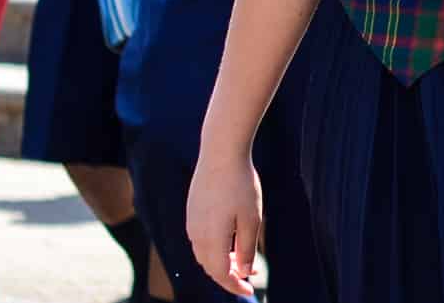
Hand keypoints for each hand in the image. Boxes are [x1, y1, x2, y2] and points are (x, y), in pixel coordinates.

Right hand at [187, 147, 261, 297]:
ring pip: (204, 254)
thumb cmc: (241, 185)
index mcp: (211, 241)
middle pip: (210, 267)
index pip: (221, 275)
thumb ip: (246, 249)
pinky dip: (215, 247)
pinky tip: (230, 238)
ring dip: (222, 260)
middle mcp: (196, 236)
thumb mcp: (252, 219)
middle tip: (250, 274)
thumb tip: (244, 272)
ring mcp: (191, 223)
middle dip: (229, 275)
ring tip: (243, 256)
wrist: (221, 153)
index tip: (250, 292)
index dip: (235, 286)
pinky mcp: (191, 212)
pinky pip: (200, 239)